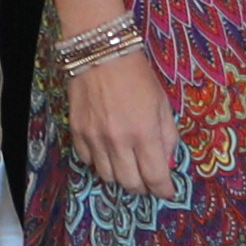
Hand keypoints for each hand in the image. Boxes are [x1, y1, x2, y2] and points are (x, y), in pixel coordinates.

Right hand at [58, 29, 185, 201]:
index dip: (163, 190)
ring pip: (108, 176)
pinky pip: (88, 161)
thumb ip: (167, 135)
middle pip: (130, 183)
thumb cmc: (137, 75)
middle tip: (148, 181)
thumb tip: (166, 161)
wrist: (101, 52)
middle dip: (143, 187)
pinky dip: (99, 162)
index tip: (167, 192)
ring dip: (121, 176)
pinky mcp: (77, 132)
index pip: (155, 176)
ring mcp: (95, 138)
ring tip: (128, 165)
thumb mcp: (162, 102)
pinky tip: (107, 151)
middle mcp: (118, 140)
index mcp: (144, 132)